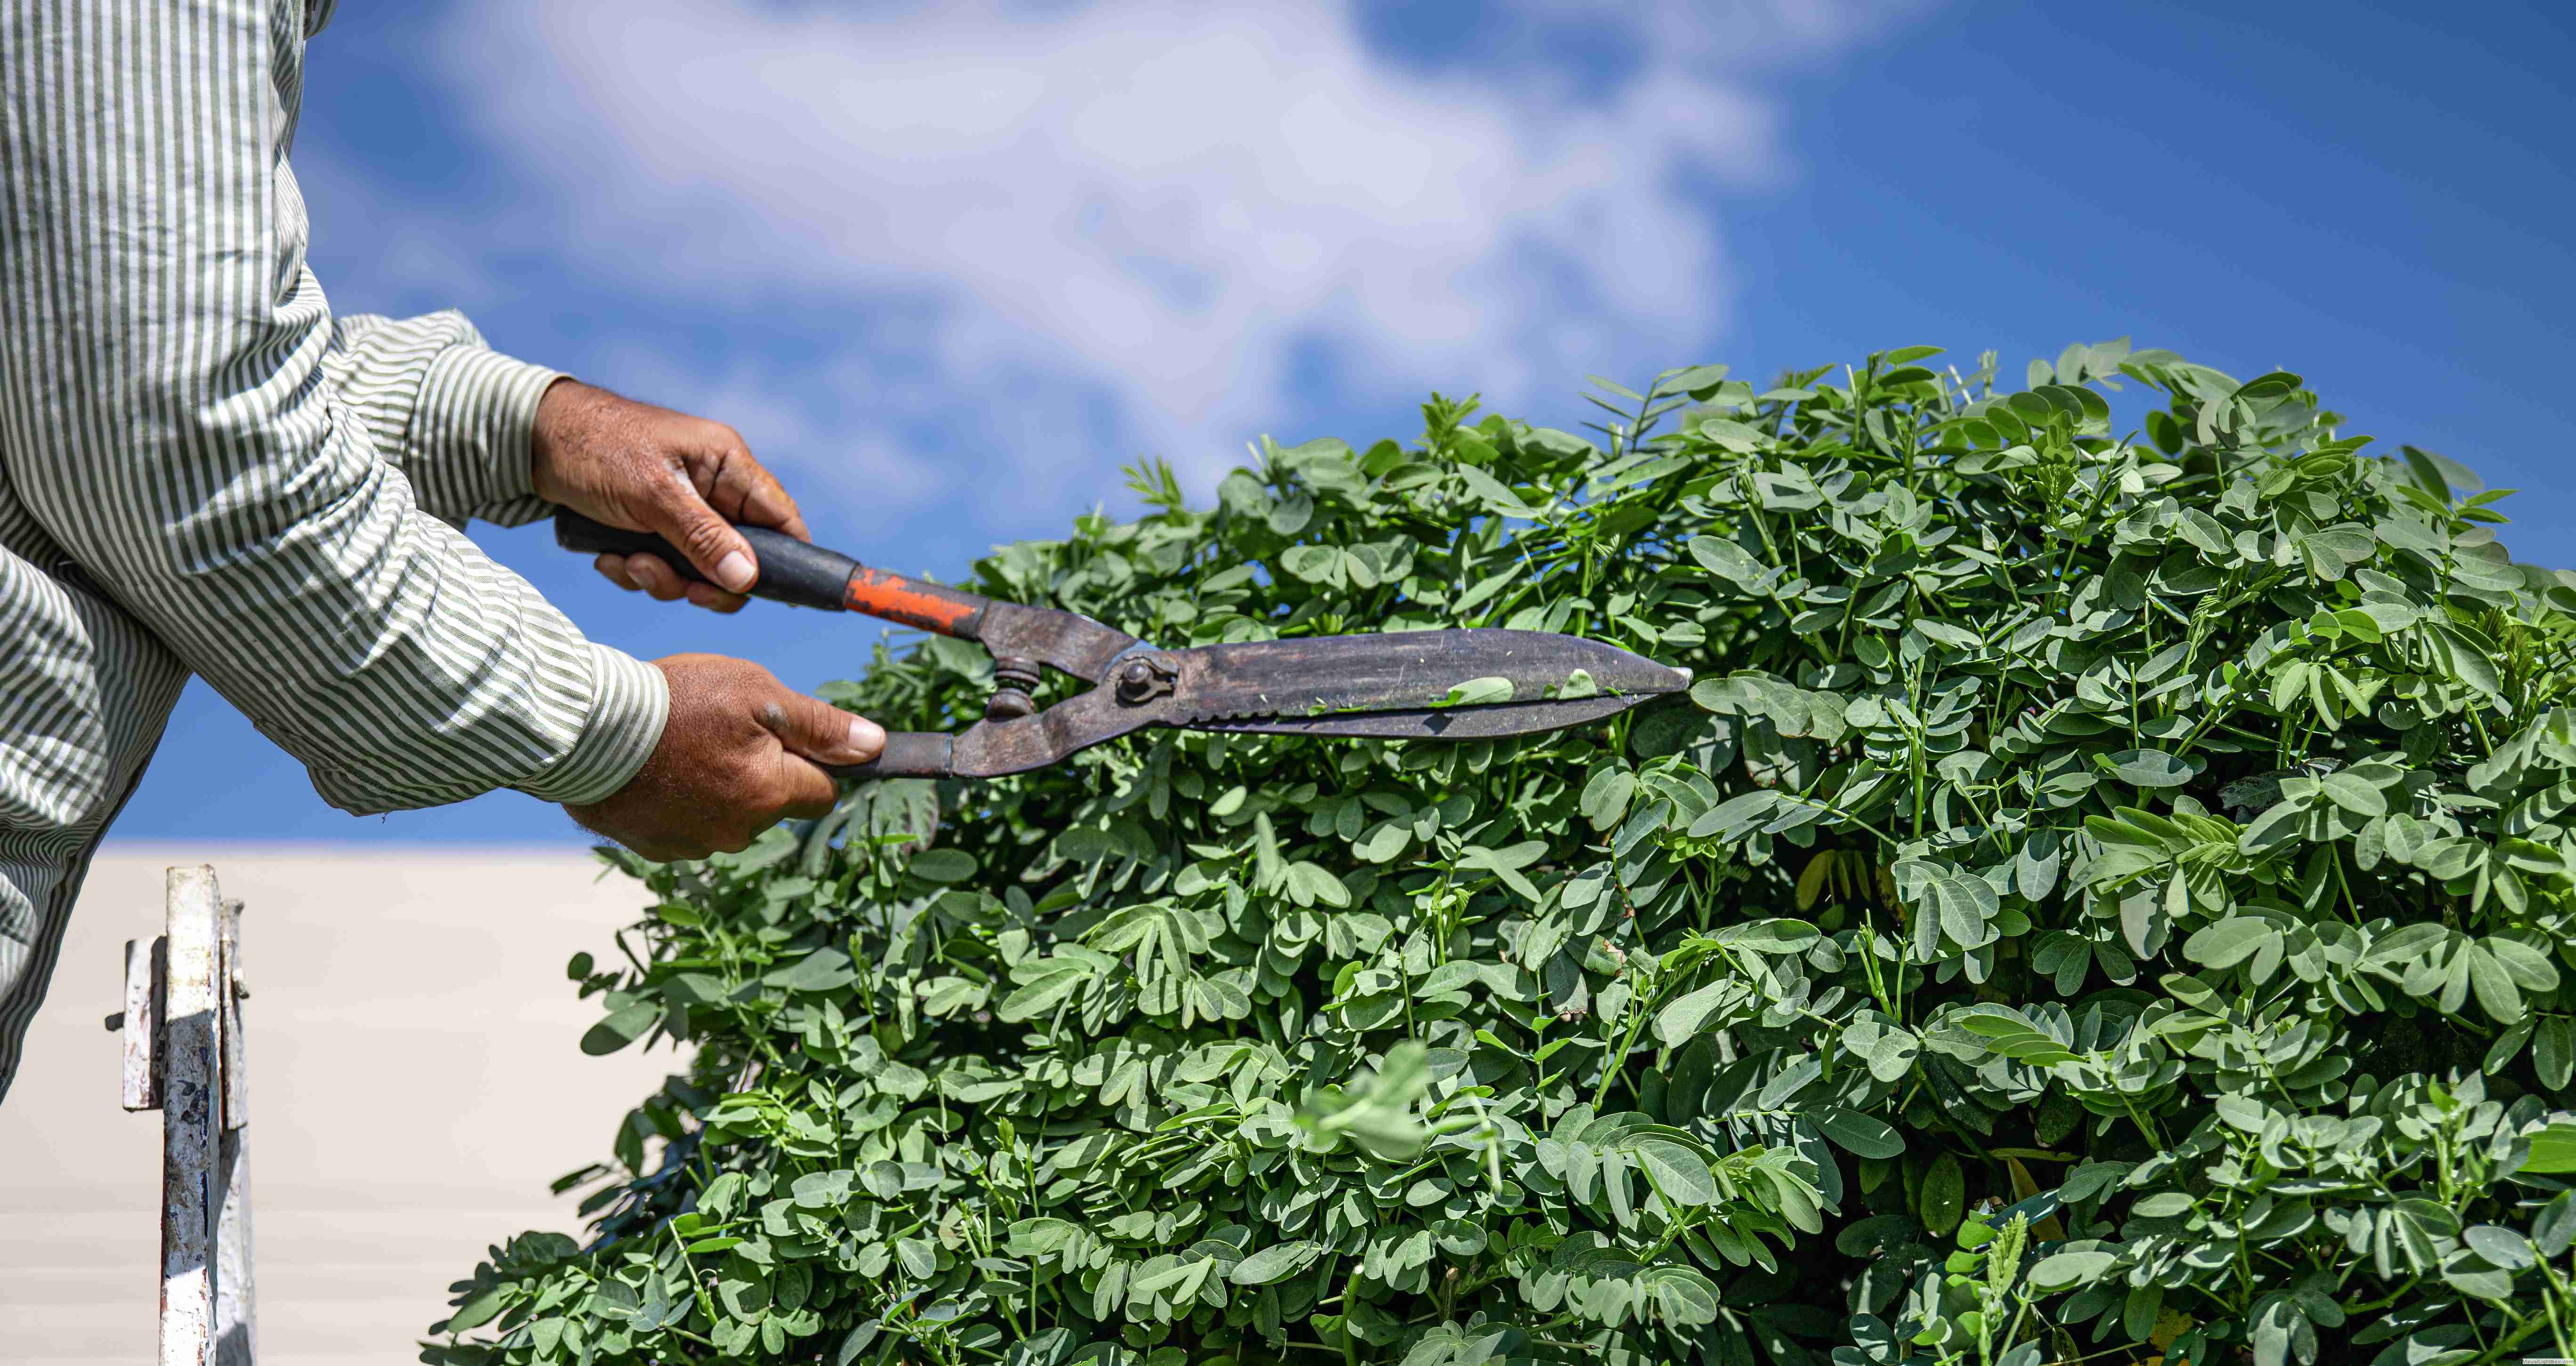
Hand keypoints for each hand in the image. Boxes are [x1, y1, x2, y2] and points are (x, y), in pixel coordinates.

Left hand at [530, 378, 806, 613]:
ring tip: (625, 563)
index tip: (769, 594)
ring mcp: (682, 510)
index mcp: (727, 464)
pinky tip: (606, 557)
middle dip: (704, 580)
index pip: (781, 518)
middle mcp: (712, 488)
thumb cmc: (595, 449)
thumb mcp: (652, 495)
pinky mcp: (652, 527)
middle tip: (678, 588)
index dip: (787, 559)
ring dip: (662, 578)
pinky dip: (636, 571)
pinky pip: (663, 567)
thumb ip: (703, 538)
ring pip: (697, 570)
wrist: (529, 442)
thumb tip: (749, 579)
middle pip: (740, 557)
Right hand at [565, 654, 885, 859]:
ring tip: (683, 745)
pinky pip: (685, 825)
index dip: (810, 760)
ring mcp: (693, 845)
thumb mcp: (757, 694)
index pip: (822, 792)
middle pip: (774, 805)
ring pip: (729, 816)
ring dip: (719, 786)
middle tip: (721, 729)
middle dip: (762, 772)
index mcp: (771, 795)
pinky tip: (657, 768)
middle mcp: (738, 832)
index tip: (783, 735)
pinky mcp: (654, 847)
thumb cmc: (676, 702)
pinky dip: (679, 800)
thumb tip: (874, 746)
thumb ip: (818, 725)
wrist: (584, 730)